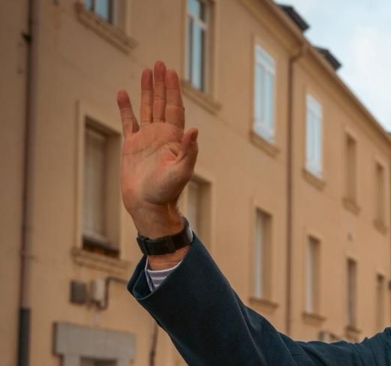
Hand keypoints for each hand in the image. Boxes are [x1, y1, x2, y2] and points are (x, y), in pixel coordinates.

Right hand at [116, 61, 196, 257]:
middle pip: (161, 103)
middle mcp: (162, 135)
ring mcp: (146, 139)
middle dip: (161, 84)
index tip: (171, 72)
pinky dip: (126, 107)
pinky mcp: (131, 145)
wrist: (148, 204)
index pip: (175, 108)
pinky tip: (123, 93)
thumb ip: (189, 151)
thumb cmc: (167, 191)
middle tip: (160, 63)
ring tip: (146, 71)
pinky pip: (128, 121)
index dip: (173, 90)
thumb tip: (194, 130)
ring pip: (146, 108)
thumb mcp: (181, 172)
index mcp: (175, 139)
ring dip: (146, 90)